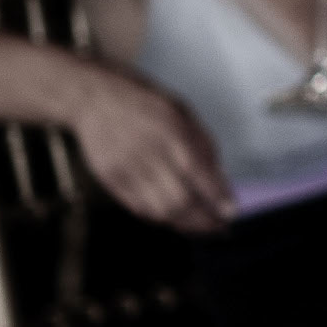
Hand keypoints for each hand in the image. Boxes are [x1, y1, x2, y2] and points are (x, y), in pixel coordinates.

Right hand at [66, 69, 231, 232]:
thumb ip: (204, 147)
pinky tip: (174, 218)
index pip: (202, 177)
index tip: (231, 212)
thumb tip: (221, 179)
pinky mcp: (112, 179)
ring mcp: (128, 170)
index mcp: (174, 135)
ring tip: (200, 227)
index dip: (219, 199)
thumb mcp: (184, 114)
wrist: (96, 99)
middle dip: (204, 221)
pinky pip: (138, 208)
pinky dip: (160, 218)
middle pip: (181, 201)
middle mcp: (150, 155)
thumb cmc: (144, 103)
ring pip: (159, 210)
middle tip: (219, 226)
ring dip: (184, 225)